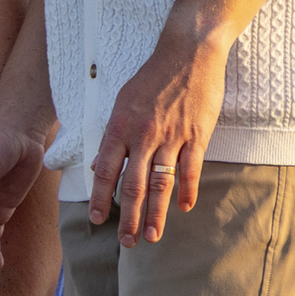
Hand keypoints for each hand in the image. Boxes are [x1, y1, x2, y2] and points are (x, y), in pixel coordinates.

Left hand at [89, 28, 228, 247]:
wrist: (188, 52)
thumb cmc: (152, 78)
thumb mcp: (122, 103)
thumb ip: (113, 136)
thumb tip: (99, 166)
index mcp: (120, 127)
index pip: (105, 171)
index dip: (100, 198)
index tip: (97, 220)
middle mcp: (143, 135)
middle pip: (133, 185)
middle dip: (128, 218)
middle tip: (126, 242)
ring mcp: (172, 136)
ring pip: (161, 183)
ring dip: (156, 214)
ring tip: (151, 236)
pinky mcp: (197, 134)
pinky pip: (191, 169)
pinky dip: (187, 191)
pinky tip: (184, 208)